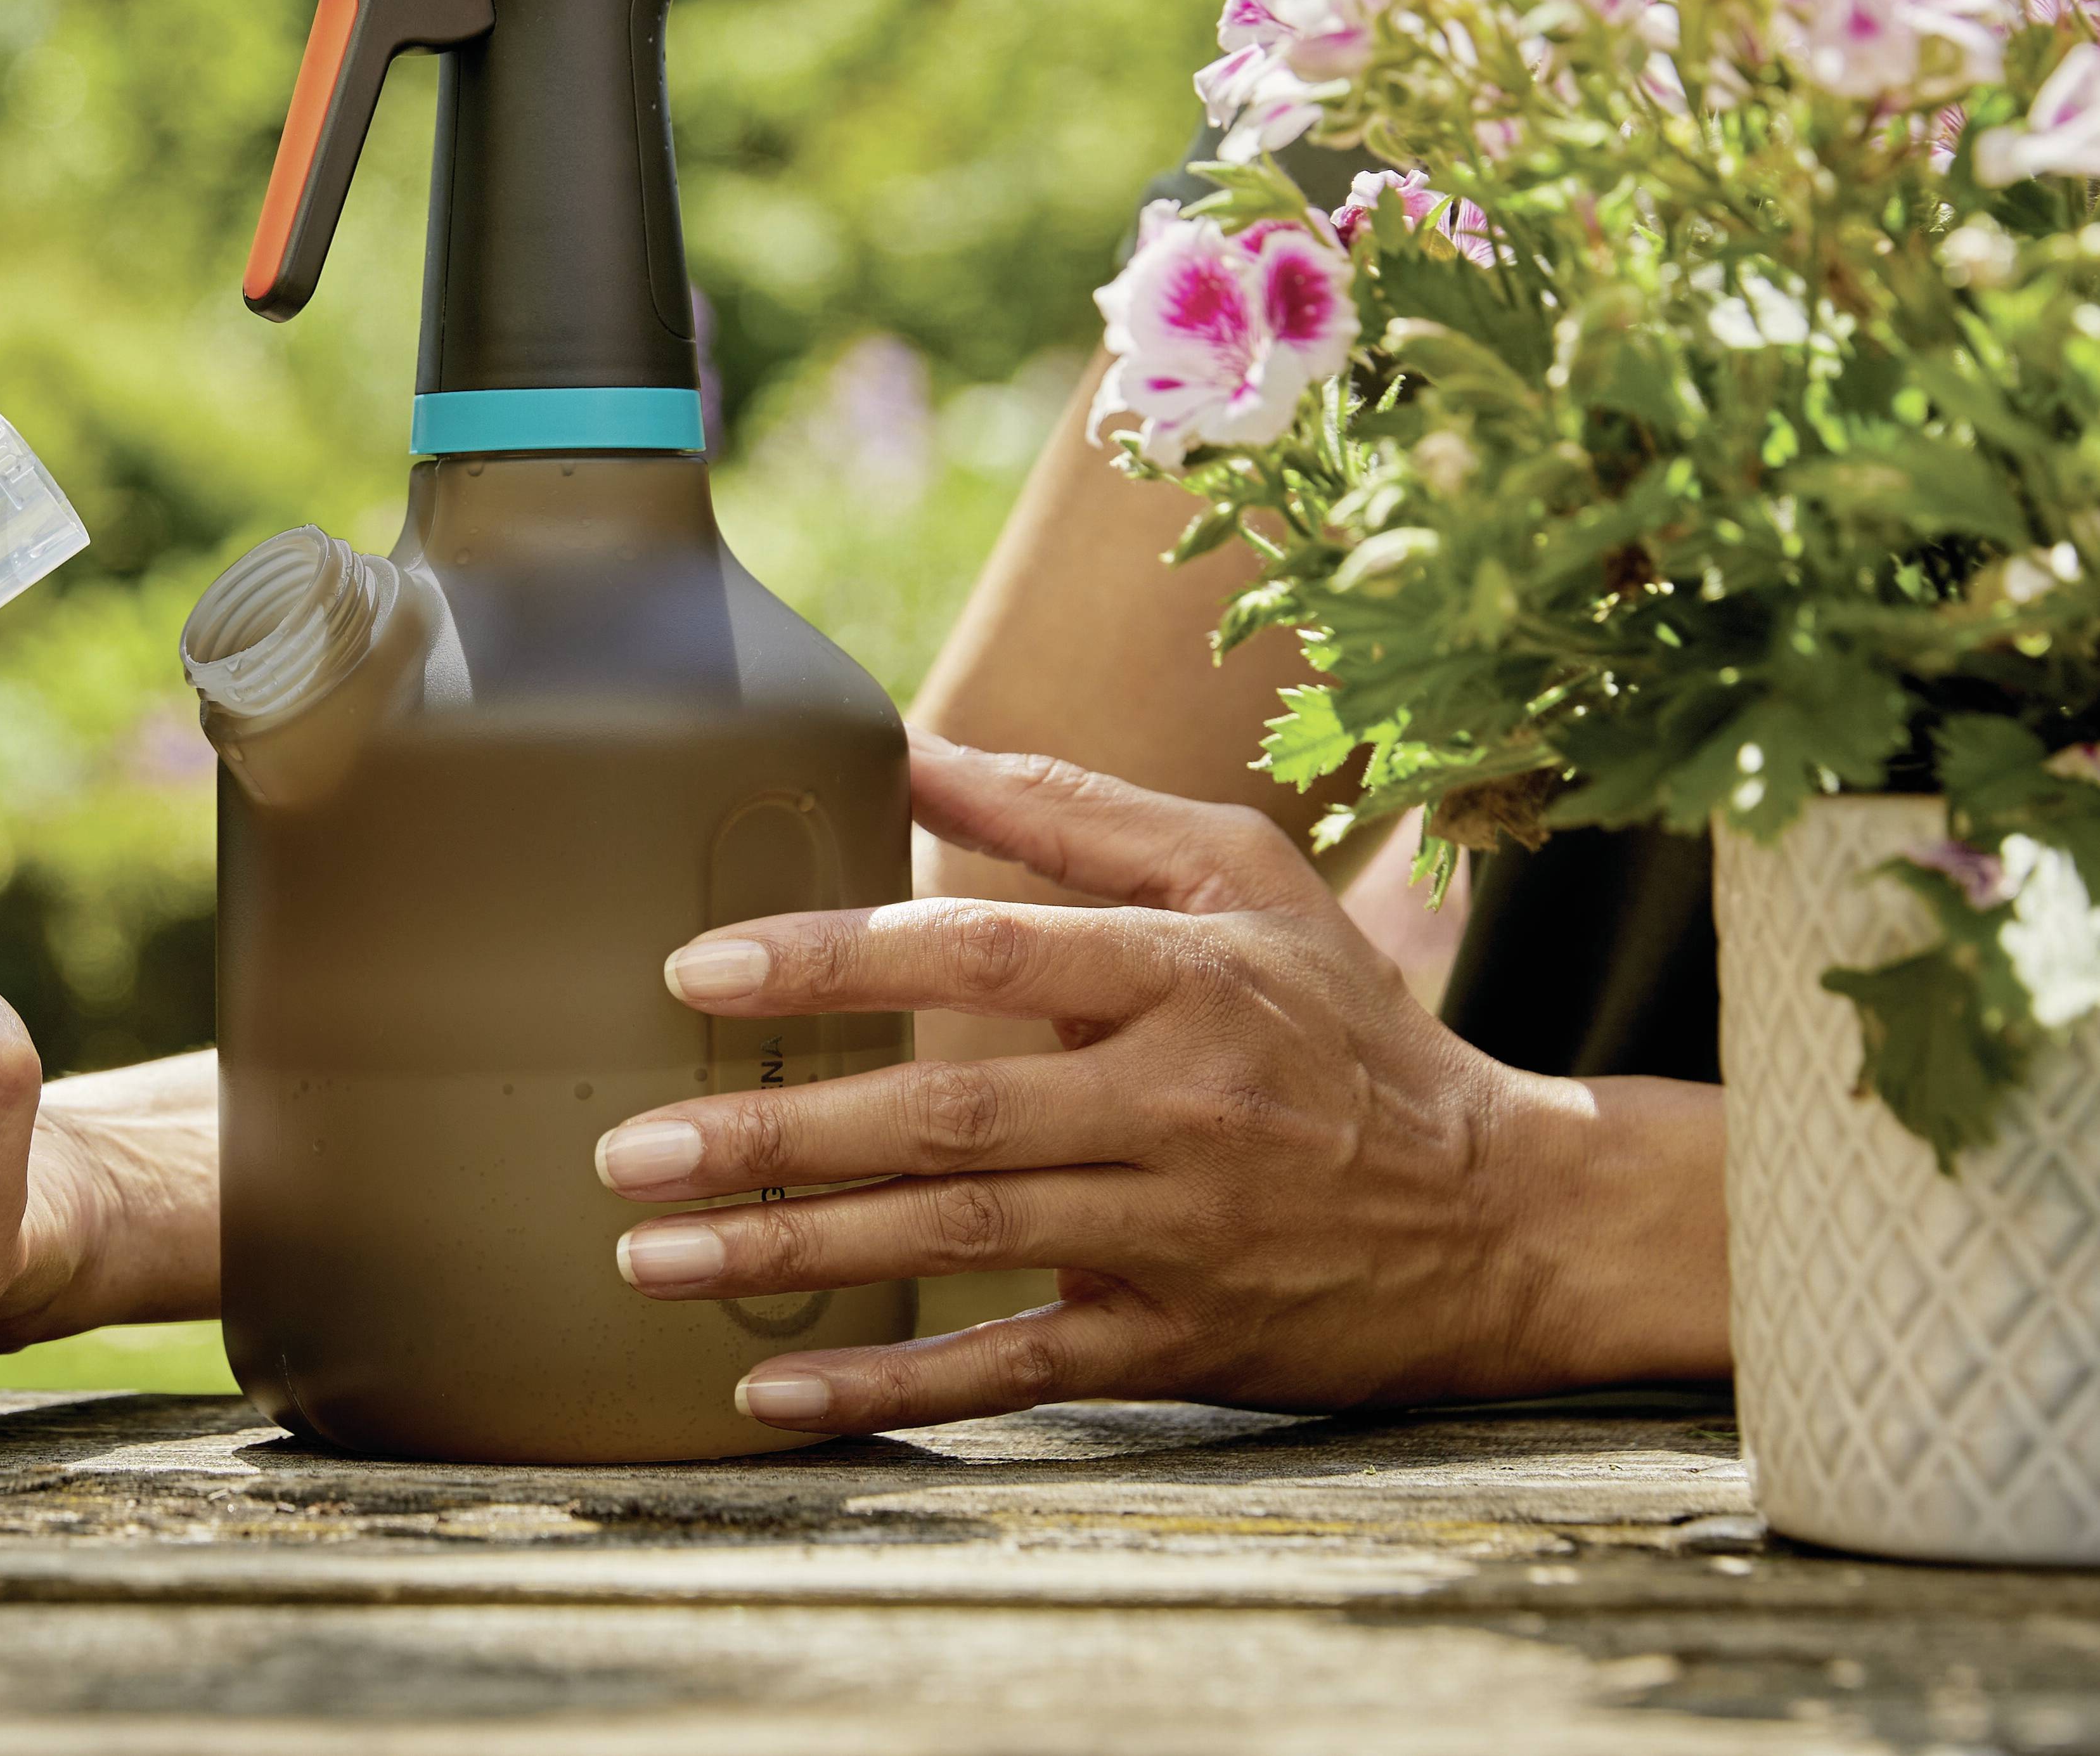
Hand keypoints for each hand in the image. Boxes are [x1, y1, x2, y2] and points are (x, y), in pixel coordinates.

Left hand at [596, 733, 1726, 1432]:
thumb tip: (906, 744)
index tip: (697, 973)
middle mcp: (1177, 1103)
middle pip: (946, 1115)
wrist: (1505, 1212)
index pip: (979, 952)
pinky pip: (1015, 1372)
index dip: (834, 961)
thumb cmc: (1339, 1021)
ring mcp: (1178, 1232)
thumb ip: (1069, 812)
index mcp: (1185, 974)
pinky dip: (893, 1388)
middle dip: (774, 1136)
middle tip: (631, 1151)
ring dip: (795, 1254)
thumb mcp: (1239, 875)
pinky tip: (774, 1392)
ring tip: (654, 1255)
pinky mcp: (1181, 1343)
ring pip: (959, 1242)